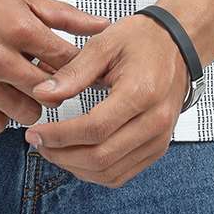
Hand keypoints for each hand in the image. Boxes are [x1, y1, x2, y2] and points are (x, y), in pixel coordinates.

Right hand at [0, 0, 111, 134]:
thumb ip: (63, 14)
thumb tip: (103, 26)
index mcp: (18, 27)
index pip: (67, 62)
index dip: (78, 67)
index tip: (78, 69)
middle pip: (52, 94)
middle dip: (56, 88)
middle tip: (47, 76)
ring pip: (26, 114)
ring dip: (28, 101)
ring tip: (18, 82)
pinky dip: (0, 113)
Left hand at [22, 13, 192, 186]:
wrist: (176, 45)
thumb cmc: (143, 39)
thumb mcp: (105, 43)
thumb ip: (74, 71)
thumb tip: (43, 93)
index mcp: (141, 93)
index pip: (95, 129)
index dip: (60, 136)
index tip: (36, 132)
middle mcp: (155, 122)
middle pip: (102, 157)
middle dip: (62, 155)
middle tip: (38, 142)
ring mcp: (159, 139)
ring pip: (110, 172)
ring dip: (75, 168)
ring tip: (53, 150)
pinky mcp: (157, 148)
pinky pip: (123, 175)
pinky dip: (94, 172)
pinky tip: (76, 158)